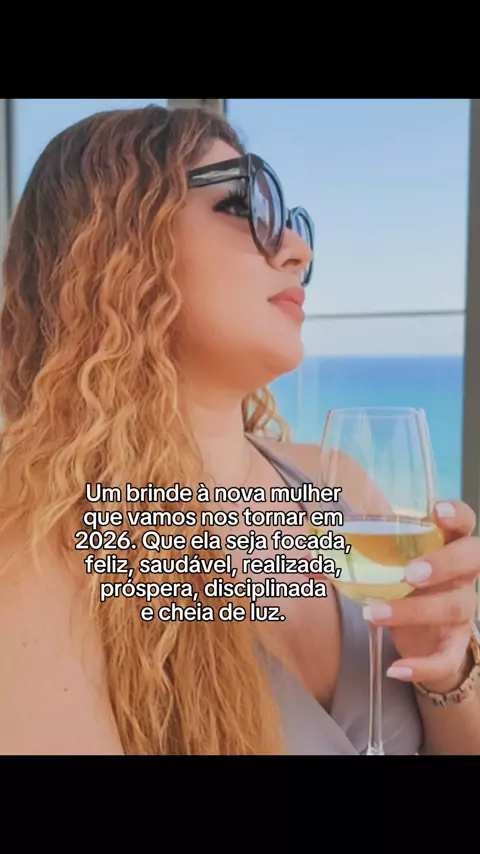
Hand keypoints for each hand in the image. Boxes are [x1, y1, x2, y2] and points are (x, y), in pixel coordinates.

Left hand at [362, 501, 478, 692]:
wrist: (425, 636)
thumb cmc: (403, 586)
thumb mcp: (383, 568)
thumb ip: (348, 558)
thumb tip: (308, 559)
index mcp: (445, 544)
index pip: (464, 521)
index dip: (456, 514)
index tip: (437, 510)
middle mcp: (460, 574)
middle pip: (470, 559)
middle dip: (443, 563)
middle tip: (410, 573)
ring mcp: (461, 609)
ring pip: (452, 607)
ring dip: (412, 611)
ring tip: (373, 613)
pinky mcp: (453, 644)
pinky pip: (447, 658)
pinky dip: (422, 666)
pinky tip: (396, 668)